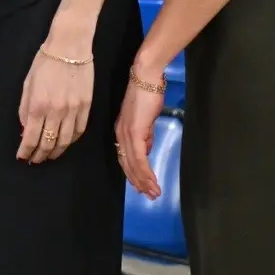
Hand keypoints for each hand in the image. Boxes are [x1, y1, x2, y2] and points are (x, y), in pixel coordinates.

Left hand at [16, 39, 93, 164]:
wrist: (70, 47)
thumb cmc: (45, 62)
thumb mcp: (28, 84)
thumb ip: (25, 109)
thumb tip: (25, 130)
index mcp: (38, 105)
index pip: (31, 138)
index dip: (26, 151)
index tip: (22, 157)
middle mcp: (56, 111)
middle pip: (48, 143)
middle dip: (39, 155)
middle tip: (35, 160)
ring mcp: (73, 110)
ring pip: (65, 141)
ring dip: (55, 152)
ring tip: (49, 156)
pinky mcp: (86, 106)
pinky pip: (79, 130)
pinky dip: (71, 140)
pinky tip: (65, 143)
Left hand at [115, 76, 162, 198]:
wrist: (146, 78)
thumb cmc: (148, 94)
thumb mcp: (146, 119)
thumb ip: (146, 134)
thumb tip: (148, 148)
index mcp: (121, 131)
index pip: (125, 158)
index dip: (133, 174)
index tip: (142, 186)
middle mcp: (120, 135)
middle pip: (127, 165)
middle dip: (139, 182)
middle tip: (150, 196)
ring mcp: (126, 134)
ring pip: (133, 165)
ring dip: (144, 182)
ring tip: (154, 193)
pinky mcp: (135, 133)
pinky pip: (139, 158)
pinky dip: (146, 172)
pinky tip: (153, 182)